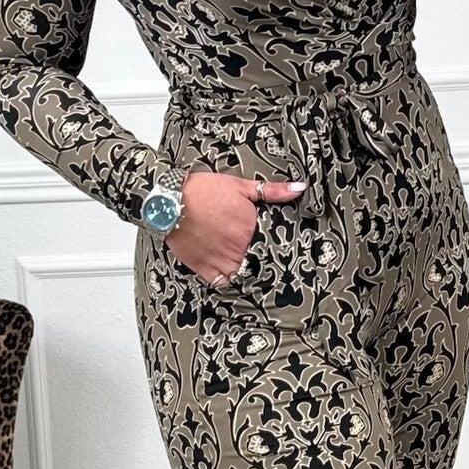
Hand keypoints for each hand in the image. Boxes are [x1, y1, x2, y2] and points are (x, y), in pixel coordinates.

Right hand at [164, 170, 305, 285]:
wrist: (169, 201)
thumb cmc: (203, 191)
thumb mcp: (240, 186)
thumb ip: (272, 191)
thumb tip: (300, 189)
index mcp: (250, 227)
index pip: (273, 244)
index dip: (275, 245)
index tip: (277, 246)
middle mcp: (239, 247)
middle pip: (259, 260)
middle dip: (262, 259)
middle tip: (264, 258)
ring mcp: (222, 259)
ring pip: (243, 273)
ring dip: (246, 270)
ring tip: (248, 265)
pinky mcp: (205, 268)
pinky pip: (223, 282)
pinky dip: (228, 280)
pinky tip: (229, 271)